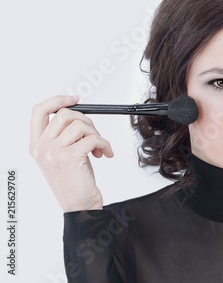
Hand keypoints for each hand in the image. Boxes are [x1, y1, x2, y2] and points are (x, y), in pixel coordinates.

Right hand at [29, 95, 113, 212]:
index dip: (58, 100)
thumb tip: (77, 114)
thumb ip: (62, 135)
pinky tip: (105, 153)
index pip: (39, 111)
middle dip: (86, 121)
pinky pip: (93, 138)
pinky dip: (105, 144)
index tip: (75, 99)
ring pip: (81, 125)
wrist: (79, 205)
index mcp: (36, 144)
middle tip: (93, 134)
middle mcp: (41, 147)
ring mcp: (54, 152)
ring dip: (96, 134)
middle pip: (65, 114)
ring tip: (98, 147)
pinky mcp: (70, 157)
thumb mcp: (61, 155)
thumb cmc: (73, 181)